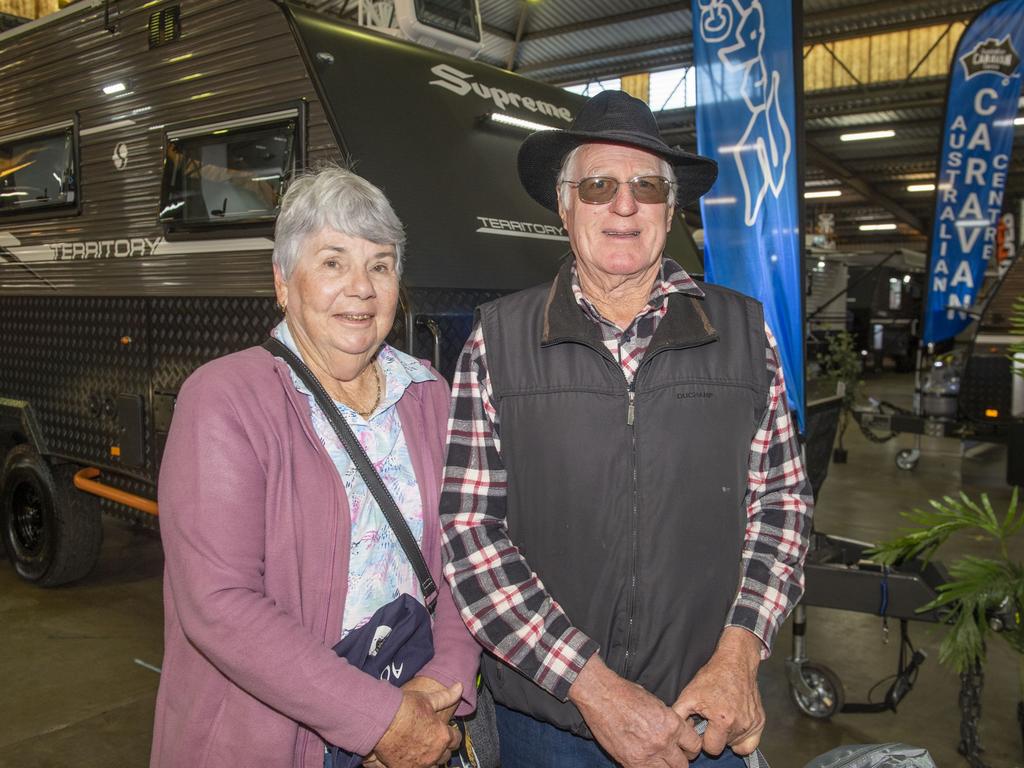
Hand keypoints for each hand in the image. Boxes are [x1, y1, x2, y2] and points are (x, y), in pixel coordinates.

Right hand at [372, 682, 462, 767]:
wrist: (381, 720)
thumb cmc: (404, 708)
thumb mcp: (427, 699)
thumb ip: (446, 697)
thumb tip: (459, 687)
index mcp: (442, 736)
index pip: (456, 740)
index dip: (453, 735)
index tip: (448, 732)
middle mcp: (434, 753)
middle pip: (445, 756)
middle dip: (442, 748)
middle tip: (434, 740)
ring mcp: (420, 764)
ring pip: (433, 766)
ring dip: (431, 760)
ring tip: (423, 750)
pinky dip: (416, 764)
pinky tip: (411, 756)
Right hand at [568, 655, 699, 767]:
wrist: (600, 695)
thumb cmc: (625, 693)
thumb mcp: (656, 703)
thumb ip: (669, 720)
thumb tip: (679, 731)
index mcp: (671, 723)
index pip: (694, 745)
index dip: (691, 746)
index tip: (685, 746)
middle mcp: (662, 741)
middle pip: (683, 764)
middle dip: (680, 759)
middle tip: (672, 755)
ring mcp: (647, 754)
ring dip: (665, 766)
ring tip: (658, 758)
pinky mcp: (630, 762)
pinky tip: (644, 759)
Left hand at [672, 627, 764, 755]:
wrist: (735, 663)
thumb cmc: (712, 677)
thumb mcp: (688, 695)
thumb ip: (679, 717)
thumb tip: (677, 734)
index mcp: (722, 720)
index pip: (711, 748)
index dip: (703, 739)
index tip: (702, 727)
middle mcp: (740, 724)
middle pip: (723, 747)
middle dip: (715, 737)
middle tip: (711, 720)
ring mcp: (753, 724)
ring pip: (736, 744)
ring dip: (727, 736)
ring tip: (722, 717)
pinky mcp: (760, 722)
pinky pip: (750, 743)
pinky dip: (742, 738)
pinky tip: (733, 726)